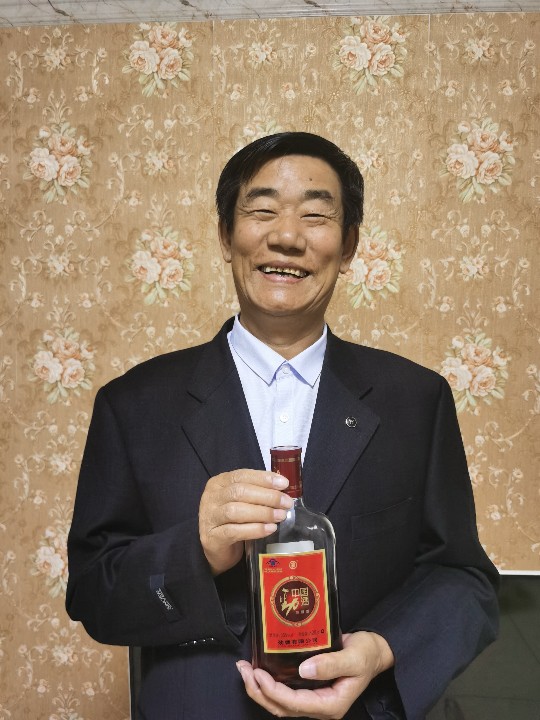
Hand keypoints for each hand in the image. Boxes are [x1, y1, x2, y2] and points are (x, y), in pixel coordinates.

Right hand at [199, 469, 292, 574]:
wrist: (217, 548)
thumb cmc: (232, 520)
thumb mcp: (242, 501)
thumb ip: (256, 492)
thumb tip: (282, 488)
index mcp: (218, 483)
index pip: (241, 475)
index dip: (263, 479)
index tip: (284, 484)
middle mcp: (211, 498)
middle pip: (239, 492)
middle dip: (267, 496)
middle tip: (286, 503)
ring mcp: (209, 518)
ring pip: (236, 511)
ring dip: (262, 513)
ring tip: (280, 516)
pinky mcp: (212, 538)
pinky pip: (234, 531)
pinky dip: (255, 529)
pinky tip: (270, 529)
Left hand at [236, 631, 393, 718]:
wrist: (375, 652)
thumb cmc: (367, 654)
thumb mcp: (354, 657)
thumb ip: (331, 664)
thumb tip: (304, 670)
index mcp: (331, 704)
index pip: (294, 704)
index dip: (273, 691)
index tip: (258, 674)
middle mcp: (320, 706)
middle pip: (282, 708)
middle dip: (258, 691)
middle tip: (243, 670)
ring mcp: (315, 699)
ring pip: (280, 703)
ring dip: (260, 689)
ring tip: (244, 670)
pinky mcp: (311, 688)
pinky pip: (286, 692)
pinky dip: (269, 683)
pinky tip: (260, 670)